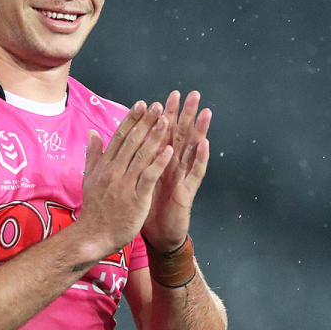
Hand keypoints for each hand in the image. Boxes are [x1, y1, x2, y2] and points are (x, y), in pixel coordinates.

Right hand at [78, 101, 173, 258]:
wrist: (94, 235)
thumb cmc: (95, 208)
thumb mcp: (90, 178)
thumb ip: (93, 155)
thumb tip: (92, 133)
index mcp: (104, 166)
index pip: (119, 137)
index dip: (131, 120)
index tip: (141, 104)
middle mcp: (113, 171)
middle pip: (131, 142)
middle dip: (145, 122)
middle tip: (158, 106)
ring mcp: (124, 184)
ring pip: (141, 156)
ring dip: (154, 137)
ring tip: (166, 120)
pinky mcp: (136, 198)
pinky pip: (148, 176)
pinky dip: (158, 162)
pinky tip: (169, 150)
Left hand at [142, 90, 211, 251]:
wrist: (157, 235)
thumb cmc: (148, 207)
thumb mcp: (137, 181)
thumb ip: (134, 161)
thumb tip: (125, 145)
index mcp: (160, 162)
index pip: (163, 134)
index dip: (165, 115)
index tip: (166, 96)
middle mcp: (174, 167)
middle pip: (181, 136)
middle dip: (186, 115)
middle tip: (192, 94)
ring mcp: (182, 178)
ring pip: (192, 150)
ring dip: (200, 131)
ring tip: (205, 112)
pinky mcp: (187, 192)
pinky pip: (195, 173)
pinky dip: (199, 158)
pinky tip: (204, 144)